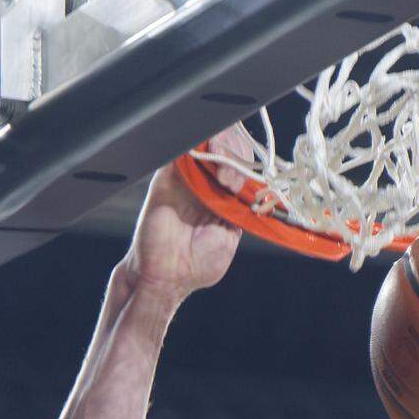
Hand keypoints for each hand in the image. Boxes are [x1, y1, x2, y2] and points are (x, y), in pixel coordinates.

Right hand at [121, 125, 251, 300]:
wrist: (166, 275)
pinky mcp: (167, 175)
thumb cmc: (196, 264)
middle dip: (238, 155)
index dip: (248, 167)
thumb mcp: (229, 240)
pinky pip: (182, 149)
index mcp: (225, 198)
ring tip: (223, 172)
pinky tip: (207, 158)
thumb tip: (253, 193)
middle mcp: (207, 184)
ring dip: (222, 147)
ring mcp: (188, 177)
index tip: (245, 185)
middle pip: (229, 149)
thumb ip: (238, 213)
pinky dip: (196, 146)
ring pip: (208, 142)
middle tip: (232, 179)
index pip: (243, 168)